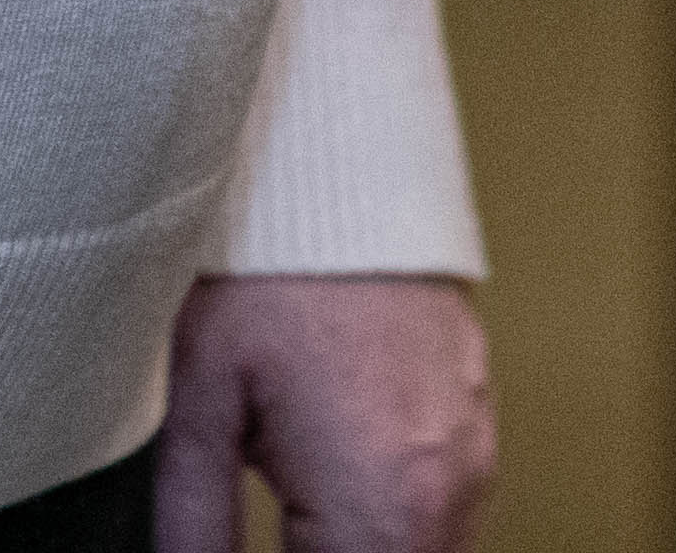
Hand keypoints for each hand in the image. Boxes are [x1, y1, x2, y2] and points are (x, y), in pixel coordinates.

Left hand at [155, 274, 491, 552]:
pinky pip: (450, 508)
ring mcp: (473, 450)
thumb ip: (197, 527)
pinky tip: (336, 479)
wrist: (337, 161)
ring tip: (296, 511)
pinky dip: (398, 517)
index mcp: (380, 504)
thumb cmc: (268, 269)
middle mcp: (447, 488)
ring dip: (365, 547)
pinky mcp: (478, 413)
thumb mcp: (198, 408)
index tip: (257, 542)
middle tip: (274, 528)